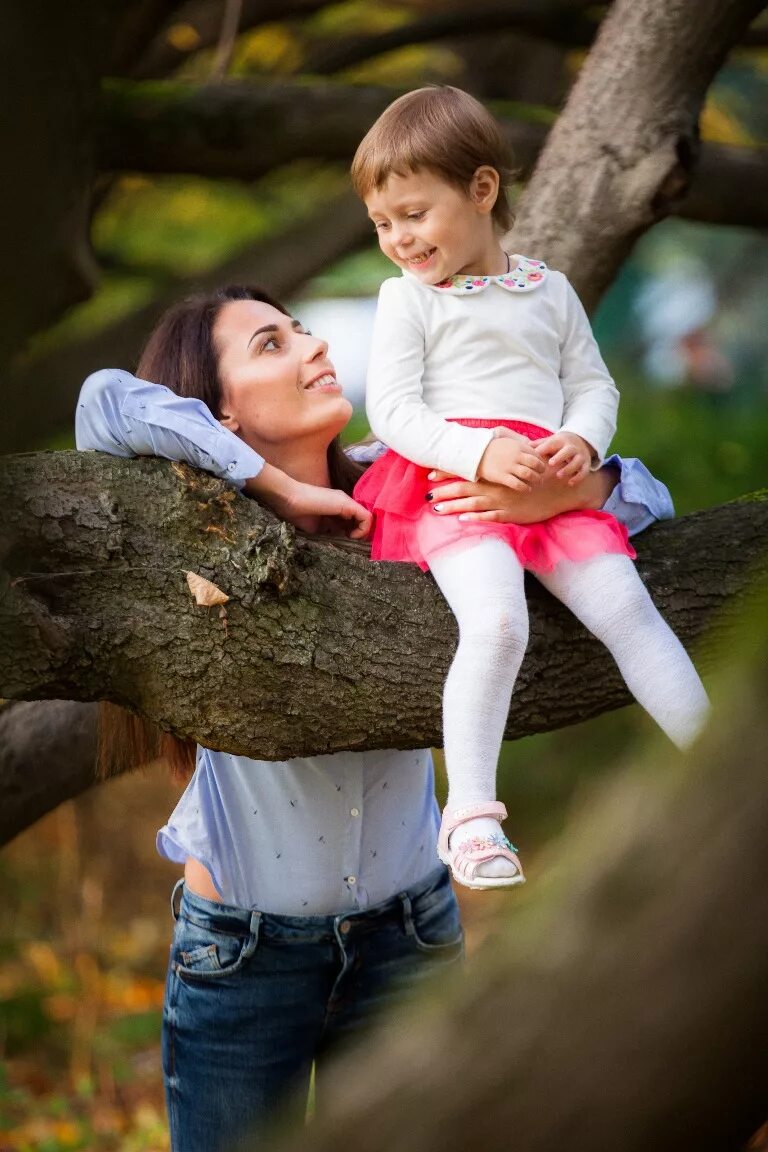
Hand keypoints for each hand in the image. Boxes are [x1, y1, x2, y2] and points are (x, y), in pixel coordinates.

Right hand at [245, 464, 371, 538]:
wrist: (289, 499)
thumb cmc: (297, 513)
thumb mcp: (316, 527)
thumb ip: (328, 532)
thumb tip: (337, 544)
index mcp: (336, 508)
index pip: (353, 521)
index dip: (354, 533)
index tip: (347, 544)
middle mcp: (344, 503)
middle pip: (362, 520)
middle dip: (359, 534)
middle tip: (351, 544)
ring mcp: (346, 502)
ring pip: (366, 519)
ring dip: (362, 533)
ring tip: (350, 541)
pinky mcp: (347, 504)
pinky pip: (366, 518)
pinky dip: (363, 530)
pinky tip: (350, 536)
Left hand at [425, 461, 618, 522]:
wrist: (556, 488)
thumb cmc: (536, 473)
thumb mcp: (519, 458)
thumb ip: (502, 452)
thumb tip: (490, 440)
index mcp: (494, 473)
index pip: (466, 471)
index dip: (448, 473)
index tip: (431, 474)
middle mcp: (494, 486)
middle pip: (464, 488)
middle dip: (444, 492)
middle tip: (427, 495)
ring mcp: (501, 501)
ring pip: (472, 504)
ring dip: (453, 507)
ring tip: (436, 509)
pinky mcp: (509, 514)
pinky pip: (489, 517)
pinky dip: (475, 518)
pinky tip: (462, 520)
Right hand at [476, 427, 545, 491]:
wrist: (475, 453)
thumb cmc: (492, 447)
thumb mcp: (507, 439)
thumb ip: (519, 442)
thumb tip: (531, 443)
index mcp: (518, 446)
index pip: (537, 454)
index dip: (542, 461)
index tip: (541, 466)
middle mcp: (516, 456)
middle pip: (536, 464)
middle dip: (541, 471)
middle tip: (542, 476)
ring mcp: (509, 467)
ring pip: (529, 474)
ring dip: (536, 480)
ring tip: (537, 483)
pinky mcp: (502, 477)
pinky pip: (518, 484)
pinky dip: (525, 487)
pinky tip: (527, 489)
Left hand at [531, 431, 592, 484]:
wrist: (580, 441)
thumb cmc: (559, 444)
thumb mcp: (550, 441)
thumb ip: (539, 444)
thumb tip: (526, 446)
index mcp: (561, 441)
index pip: (553, 443)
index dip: (546, 447)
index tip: (538, 453)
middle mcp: (572, 448)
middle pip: (568, 451)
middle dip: (560, 457)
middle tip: (551, 463)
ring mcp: (580, 456)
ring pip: (577, 462)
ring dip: (568, 468)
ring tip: (559, 475)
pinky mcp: (586, 464)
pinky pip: (584, 471)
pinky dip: (578, 477)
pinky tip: (570, 483)